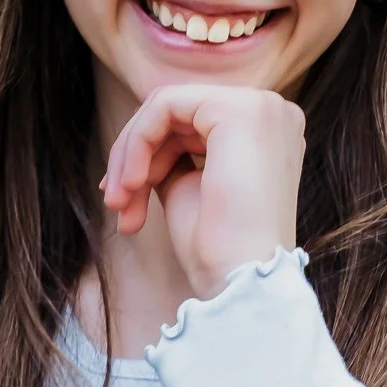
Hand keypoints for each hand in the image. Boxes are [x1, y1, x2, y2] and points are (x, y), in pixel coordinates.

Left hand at [98, 84, 304, 301]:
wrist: (240, 280)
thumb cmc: (218, 247)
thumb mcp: (189, 186)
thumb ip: (172, 152)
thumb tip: (136, 135)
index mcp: (266, 131)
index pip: (192, 122)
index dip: (149, 153)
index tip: (121, 196)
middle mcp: (271, 111)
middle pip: (176, 112)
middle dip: (135, 156)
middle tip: (115, 202)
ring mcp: (259, 107)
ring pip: (165, 106)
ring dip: (131, 154)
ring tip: (120, 202)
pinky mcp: (238, 110)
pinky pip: (164, 106)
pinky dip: (137, 143)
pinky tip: (133, 185)